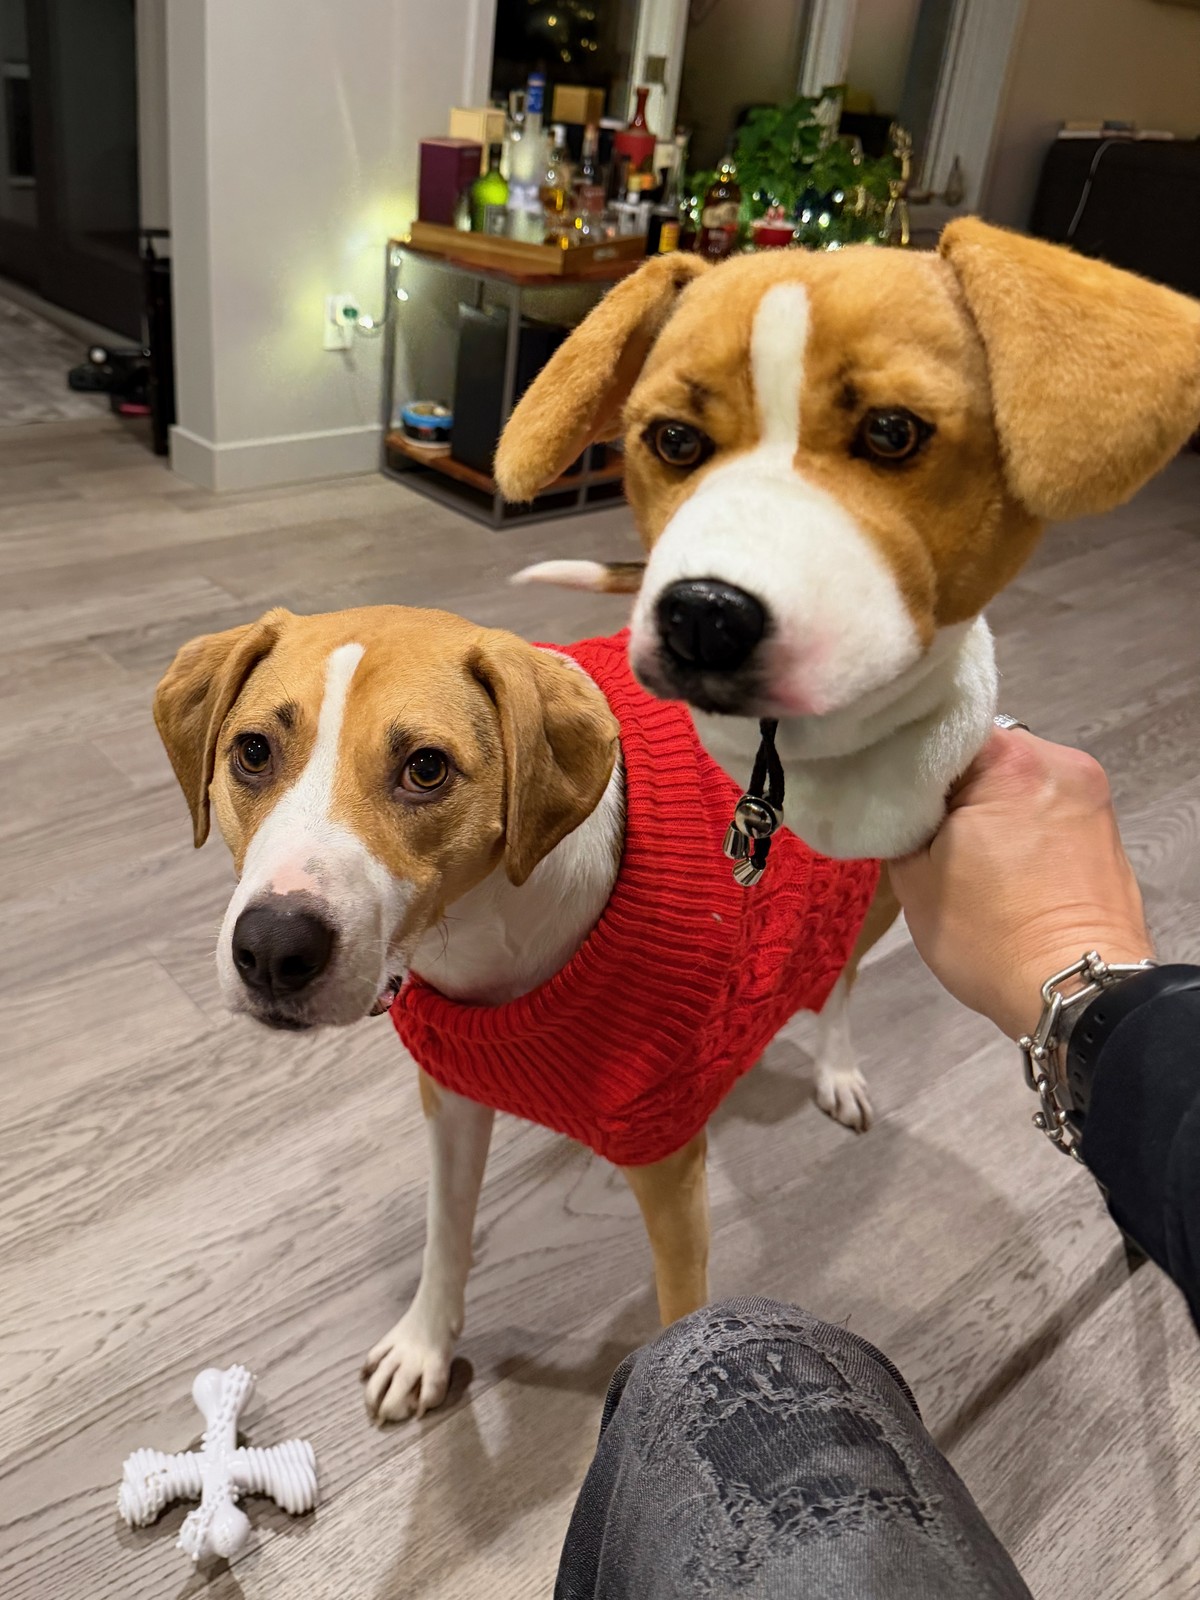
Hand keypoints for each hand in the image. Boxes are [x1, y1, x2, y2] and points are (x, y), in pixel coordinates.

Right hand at [889, 730, 1152, 1039]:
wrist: (1076, 994)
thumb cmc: (988, 935)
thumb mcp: (913, 877)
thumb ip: (897, 819)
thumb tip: (891, 799)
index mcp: (1009, 759)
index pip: (938, 728)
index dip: (903, 756)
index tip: (880, 783)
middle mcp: (1058, 759)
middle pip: (982, 749)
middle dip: (949, 780)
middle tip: (917, 818)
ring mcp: (1089, 790)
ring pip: (1015, 776)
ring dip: (987, 799)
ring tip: (958, 842)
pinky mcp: (1104, 824)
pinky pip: (1044, 802)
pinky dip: (1018, 819)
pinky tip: (997, 854)